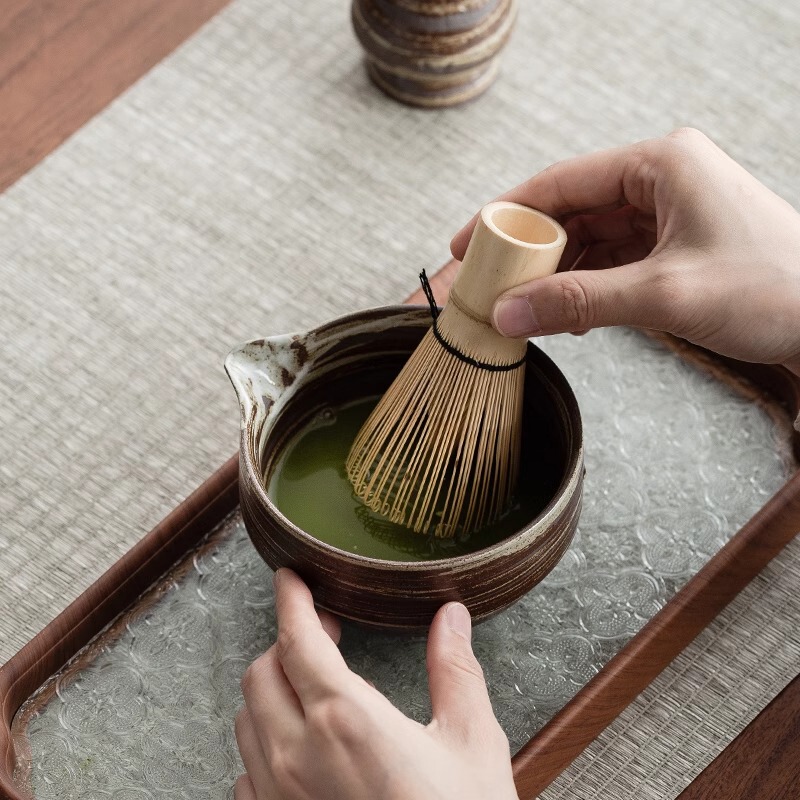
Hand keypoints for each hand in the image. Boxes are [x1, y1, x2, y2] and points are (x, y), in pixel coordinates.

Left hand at [234, 569, 517, 799]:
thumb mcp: (472, 745)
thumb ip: (455, 671)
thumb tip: (451, 615)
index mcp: (345, 719)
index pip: (298, 638)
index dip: (291, 600)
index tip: (290, 577)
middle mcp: (297, 753)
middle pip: (262, 671)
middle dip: (288, 641)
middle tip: (328, 632)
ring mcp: (278, 797)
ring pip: (248, 717)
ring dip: (274, 688)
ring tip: (315, 684)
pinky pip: (247, 768)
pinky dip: (265, 739)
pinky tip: (301, 743)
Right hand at [450, 128, 799, 374]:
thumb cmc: (774, 290)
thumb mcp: (662, 294)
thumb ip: (578, 302)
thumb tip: (509, 314)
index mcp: (660, 164)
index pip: (560, 183)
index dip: (506, 215)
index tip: (466, 245)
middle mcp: (660, 179)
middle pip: (570, 212)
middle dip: (528, 254)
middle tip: (487, 287)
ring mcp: (667, 213)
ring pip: (588, 240)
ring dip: (555, 276)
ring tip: (521, 310)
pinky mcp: (673, 245)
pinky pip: (611, 261)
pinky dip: (585, 288)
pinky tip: (567, 316)